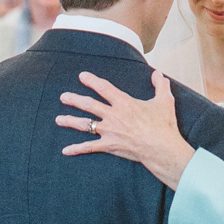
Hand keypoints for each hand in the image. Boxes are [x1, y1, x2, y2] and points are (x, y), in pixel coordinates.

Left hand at [57, 70, 195, 189]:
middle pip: (89, 105)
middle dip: (74, 99)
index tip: (82, 76)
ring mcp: (109, 131)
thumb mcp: (165, 101)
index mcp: (124, 102)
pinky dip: (76, 149)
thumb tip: (158, 73)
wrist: (161, 148)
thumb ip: (160, 85)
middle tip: (63, 96)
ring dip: (70, 121)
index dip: (92, 81)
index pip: (104, 88)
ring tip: (58, 119)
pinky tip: (65, 150)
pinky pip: (89, 147)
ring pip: (85, 124)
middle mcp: (113, 115)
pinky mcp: (109, 146)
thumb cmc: (164, 125)